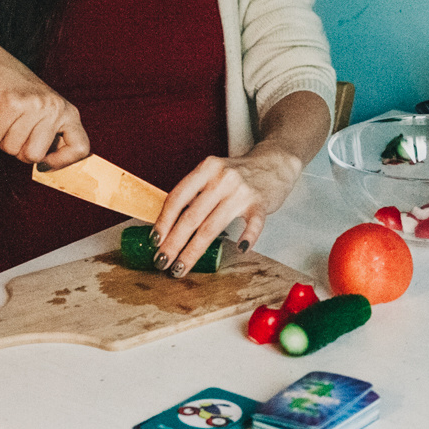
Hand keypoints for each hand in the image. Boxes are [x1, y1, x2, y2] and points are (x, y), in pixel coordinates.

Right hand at [0, 43, 88, 169]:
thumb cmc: (20, 95)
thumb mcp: (45, 114)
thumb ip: (51, 137)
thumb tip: (47, 168)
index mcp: (69, 114)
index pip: (80, 149)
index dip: (62, 162)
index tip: (45, 162)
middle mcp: (56, 108)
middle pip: (34, 155)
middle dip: (18, 151)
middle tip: (16, 134)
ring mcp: (35, 104)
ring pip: (12, 148)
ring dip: (2, 140)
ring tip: (5, 123)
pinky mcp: (12, 102)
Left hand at [153, 144, 303, 274]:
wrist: (274, 162)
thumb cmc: (238, 174)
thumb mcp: (212, 174)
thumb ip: (195, 194)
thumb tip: (168, 226)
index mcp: (206, 169)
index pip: (178, 197)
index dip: (163, 221)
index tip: (154, 241)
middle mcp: (222, 178)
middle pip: (192, 216)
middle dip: (174, 243)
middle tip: (162, 261)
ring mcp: (242, 191)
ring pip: (213, 226)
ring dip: (194, 251)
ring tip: (182, 266)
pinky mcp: (261, 203)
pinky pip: (253, 224)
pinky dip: (247, 237)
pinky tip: (239, 250)